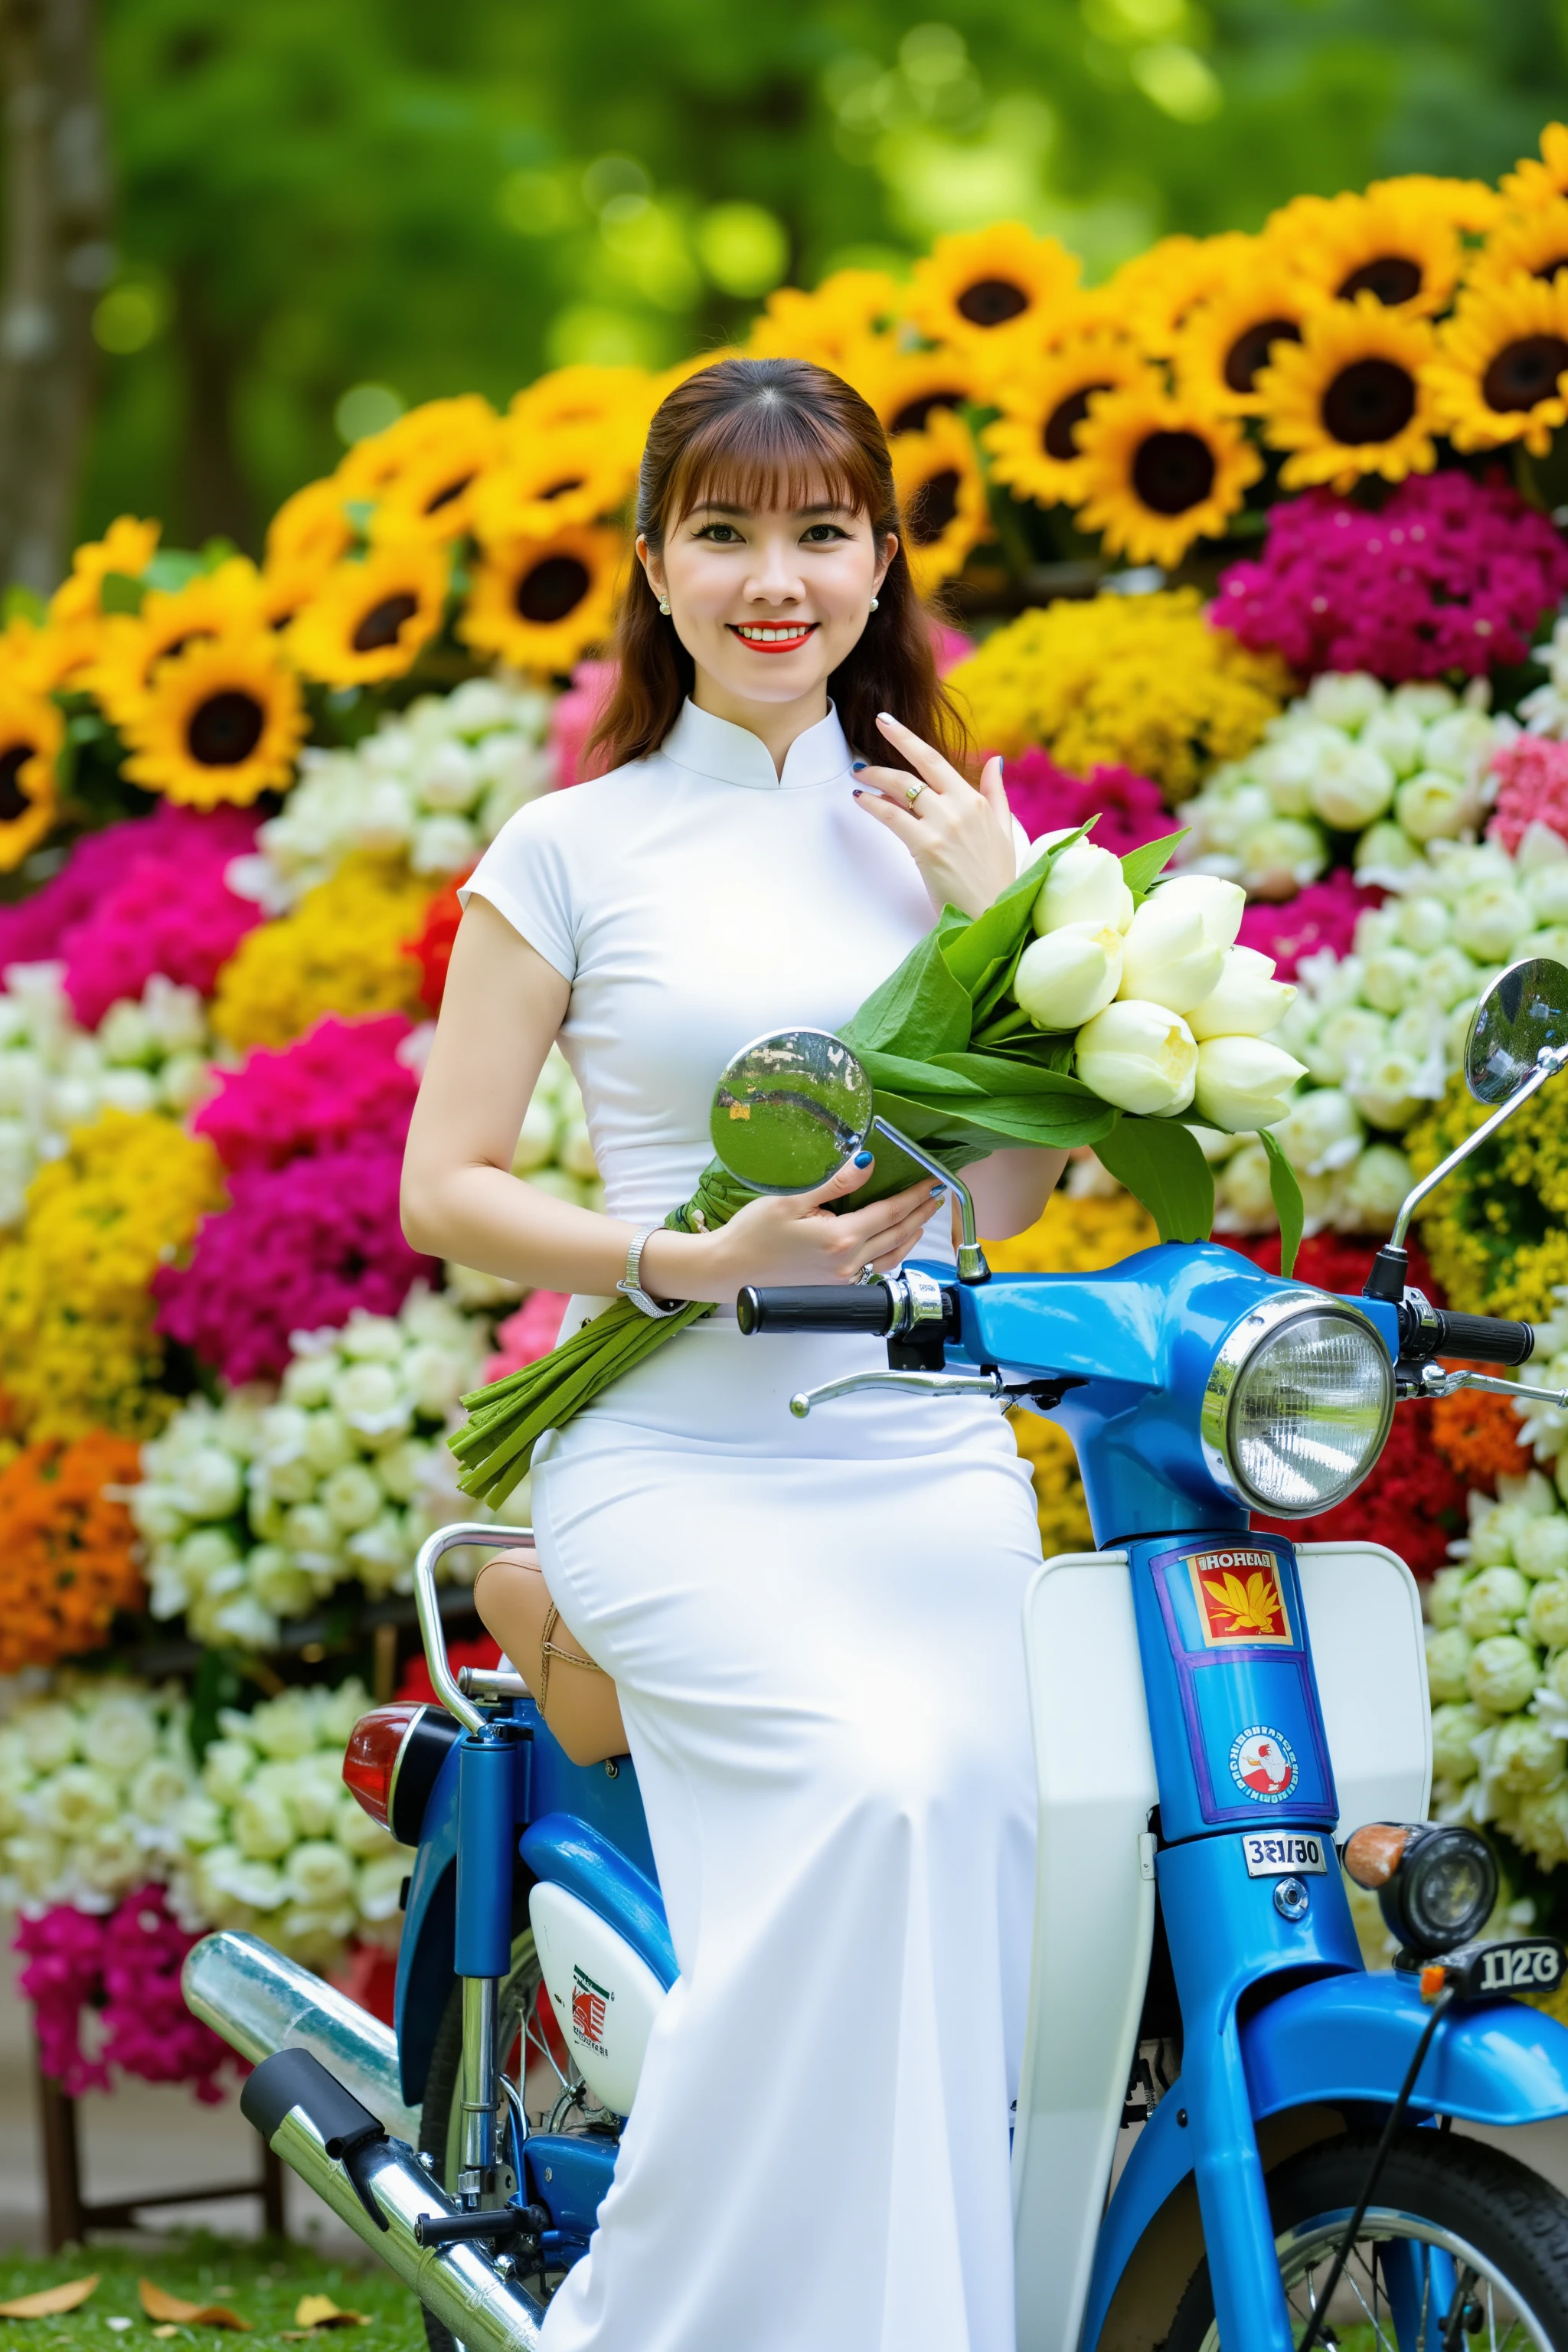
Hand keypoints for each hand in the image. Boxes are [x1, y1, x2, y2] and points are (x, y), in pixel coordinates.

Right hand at [642, 1155, 946, 1305]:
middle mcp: (848, 1263)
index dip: (915, 1195)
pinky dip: (893, 1251)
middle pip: (898, 1234)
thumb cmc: (752, 1234)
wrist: (729, 1271)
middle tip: (936, 1194)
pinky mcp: (835, 1285)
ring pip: (891, 1255)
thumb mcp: (791, 1199)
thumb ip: (834, 1183)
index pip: (890, 1212)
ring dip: (911, 1234)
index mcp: (840, 1238)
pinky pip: (876, 1267)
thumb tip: (868, 1164)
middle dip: (920, 1213)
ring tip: (923, 1216)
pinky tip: (895, 1241)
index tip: (932, 1181)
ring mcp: (843, 1278)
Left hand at [852, 713, 1016, 918]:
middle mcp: (959, 807)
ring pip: (901, 789)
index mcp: (975, 801)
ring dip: (875, 778)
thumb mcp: (1004, 829)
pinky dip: (872, 803)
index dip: (908, 739)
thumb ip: (995, 793)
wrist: (992, 914)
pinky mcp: (926, 847)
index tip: (888, 723)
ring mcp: (943, 825)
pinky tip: (860, 798)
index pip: (937, 760)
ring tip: (859, 776)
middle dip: (890, 746)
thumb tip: (994, 761)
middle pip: (916, 768)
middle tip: (865, 743)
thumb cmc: (996, 878)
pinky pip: (892, 815)